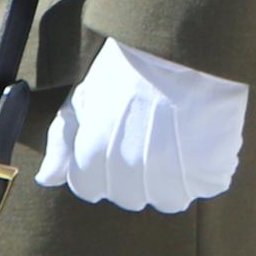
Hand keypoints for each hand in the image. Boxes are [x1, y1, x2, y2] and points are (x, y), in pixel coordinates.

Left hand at [36, 40, 249, 212]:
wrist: (178, 55)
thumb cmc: (126, 74)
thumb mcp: (82, 102)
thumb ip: (62, 145)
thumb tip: (47, 179)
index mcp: (92, 158)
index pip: (87, 189)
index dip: (96, 167)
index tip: (111, 143)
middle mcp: (129, 176)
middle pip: (127, 198)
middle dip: (132, 175)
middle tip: (144, 137)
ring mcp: (171, 179)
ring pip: (166, 199)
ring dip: (169, 178)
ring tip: (172, 139)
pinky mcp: (209, 176)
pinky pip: (203, 187)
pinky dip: (203, 169)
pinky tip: (197, 138)